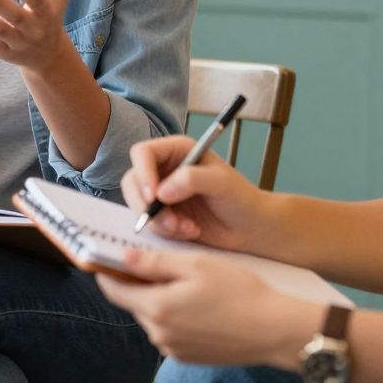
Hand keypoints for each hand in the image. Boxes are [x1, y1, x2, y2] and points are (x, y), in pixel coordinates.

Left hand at [96, 247, 311, 365]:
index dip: (108, 271)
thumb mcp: (196, 264)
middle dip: (139, 283)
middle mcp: (159, 334)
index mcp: (157, 308)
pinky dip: (174, 316)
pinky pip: (169, 332)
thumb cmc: (240, 292)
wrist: (274, 330)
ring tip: (185, 282)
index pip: (114, 290)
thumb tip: (124, 257)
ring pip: (152, 317)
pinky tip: (197, 304)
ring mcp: (173, 349)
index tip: (107, 257)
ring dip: (158, 299)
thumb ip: (155, 262)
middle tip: (157, 262)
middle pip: (134, 303)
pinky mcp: (187, 357)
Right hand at [120, 139, 270, 251]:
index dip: (142, 173)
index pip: (143, 153)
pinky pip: (150, 223)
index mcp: (176, 150)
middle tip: (169, 222)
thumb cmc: (240, 198)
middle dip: (146, 205)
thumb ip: (191, 179)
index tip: (152, 196)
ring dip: (159, 221)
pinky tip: (190, 231)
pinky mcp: (163, 215)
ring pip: (138, 205)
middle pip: (132, 180)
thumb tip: (162, 192)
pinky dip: (166, 231)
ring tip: (187, 228)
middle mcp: (164, 169)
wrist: (250, 227)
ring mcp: (161, 193)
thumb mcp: (220, 182)